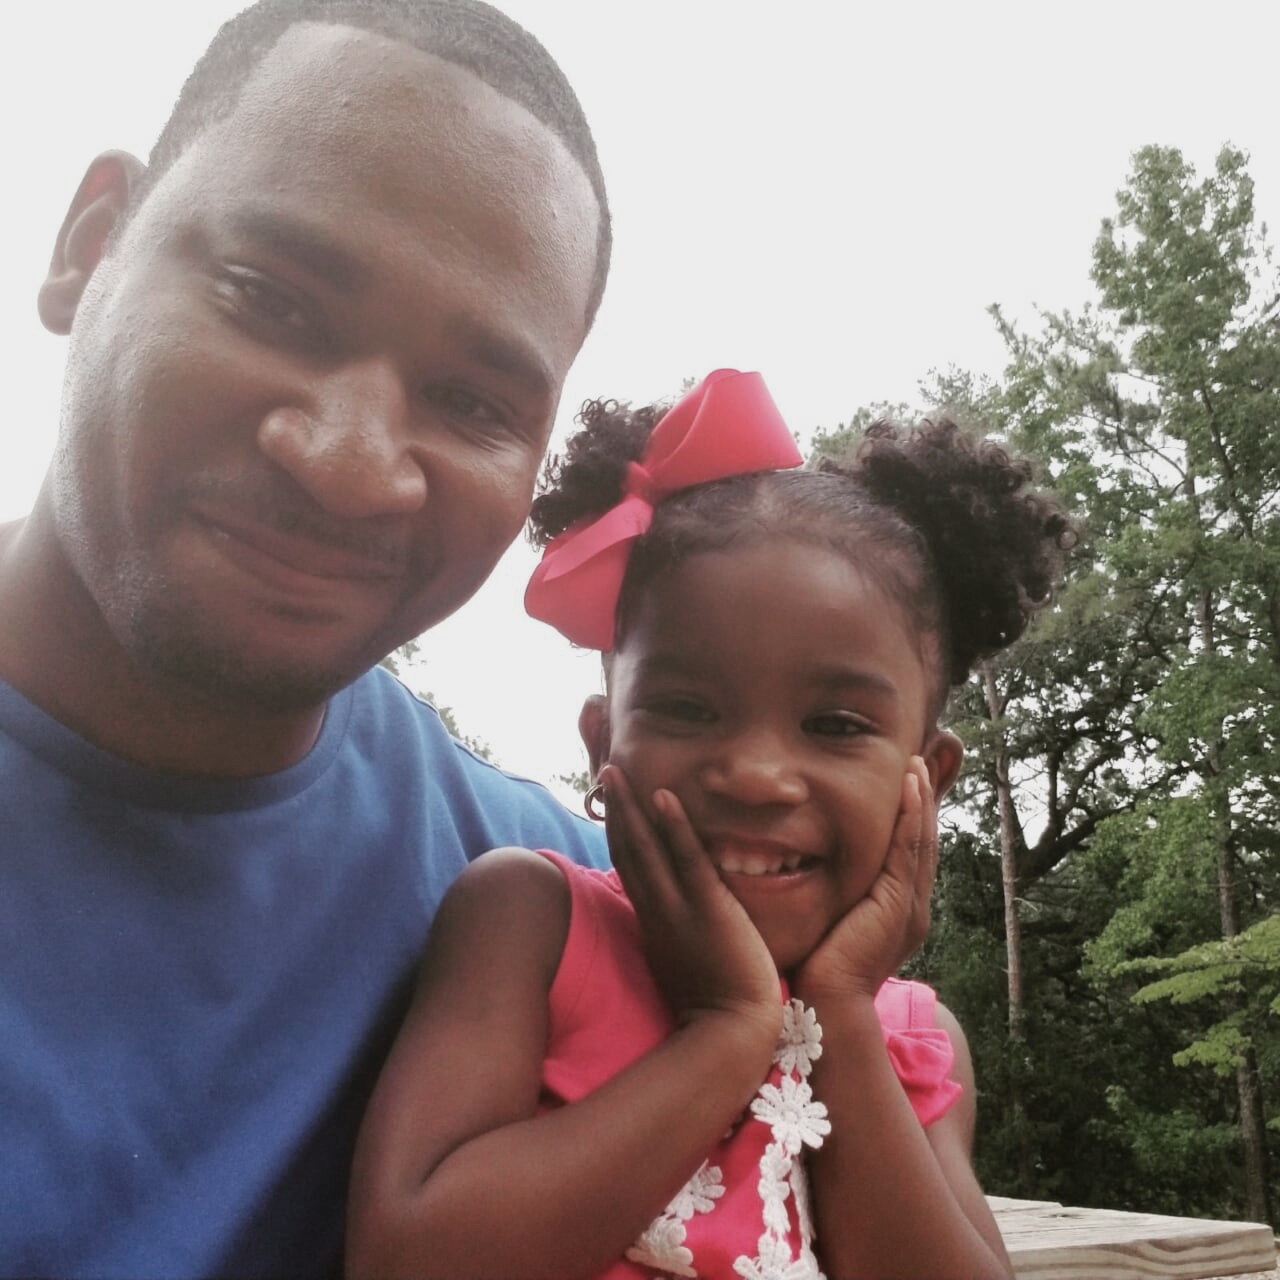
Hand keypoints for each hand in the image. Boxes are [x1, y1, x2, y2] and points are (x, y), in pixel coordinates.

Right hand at [600, 764, 781, 1043]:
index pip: (629, 867)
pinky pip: (686, 859)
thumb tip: (672, 915)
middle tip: (607, 771)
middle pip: (628, 850)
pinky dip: (673, 826)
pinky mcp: (707, 907)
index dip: (619, 832)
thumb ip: (675, 933)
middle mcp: (656, 910)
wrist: (731, 1032)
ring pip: (646, 849)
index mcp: (652, 922)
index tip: (613, 802)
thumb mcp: (683, 961)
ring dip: (632, 807)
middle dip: (617, 809)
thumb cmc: (715, 1004)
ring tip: (619, 771)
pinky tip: (663, 796)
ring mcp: (678, 908)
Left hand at [796, 757, 936, 1003]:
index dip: (910, 818)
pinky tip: (910, 788)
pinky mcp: (897, 904)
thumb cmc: (816, 972)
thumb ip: (828, 899)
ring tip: (917, 765)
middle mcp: (911, 908)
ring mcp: (908, 906)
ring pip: (921, 841)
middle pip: (923, 842)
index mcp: (897, 913)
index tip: (905, 783)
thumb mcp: (829, 924)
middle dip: (922, 802)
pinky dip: (911, 817)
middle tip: (920, 762)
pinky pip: (908, 850)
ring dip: (920, 800)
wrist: (827, 1006)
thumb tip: (802, 870)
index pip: (908, 854)